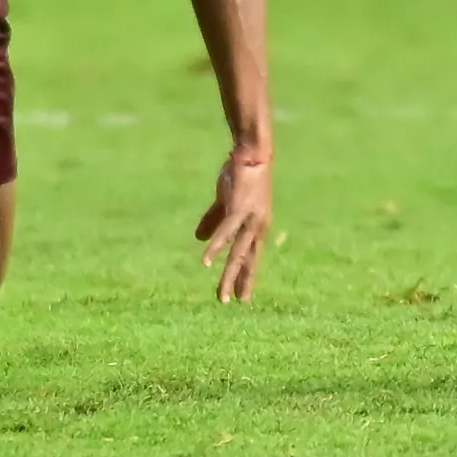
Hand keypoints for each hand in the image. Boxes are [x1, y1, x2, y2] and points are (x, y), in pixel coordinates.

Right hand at [195, 145, 272, 301]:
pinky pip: (226, 232)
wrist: (251, 154)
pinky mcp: (239, 208)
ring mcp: (250, 219)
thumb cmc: (240, 178)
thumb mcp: (225, 205)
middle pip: (248, 260)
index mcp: (255, 227)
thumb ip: (213, 222)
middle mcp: (257, 227)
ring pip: (239, 253)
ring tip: (222, 295)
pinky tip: (206, 260)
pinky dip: (215, 246)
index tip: (241, 297)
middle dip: (240, 281)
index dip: (245, 275)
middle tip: (233, 303)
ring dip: (229, 274)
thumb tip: (199, 240)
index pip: (250, 256)